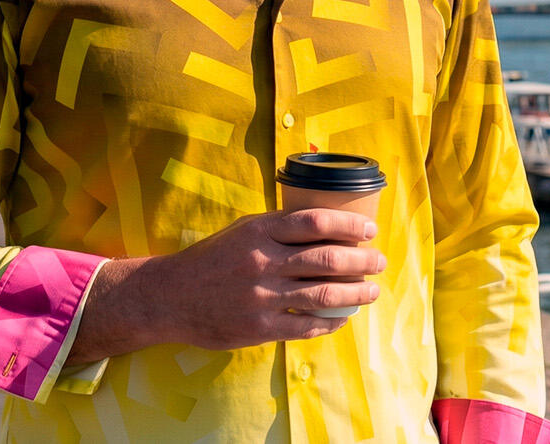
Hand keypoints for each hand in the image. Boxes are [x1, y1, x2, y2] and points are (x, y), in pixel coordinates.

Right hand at [70, 209, 383, 360]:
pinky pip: (305, 325)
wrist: (169, 297)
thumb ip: (279, 228)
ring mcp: (261, 296)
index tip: (370, 230)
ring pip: (322, 295)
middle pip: (326, 259)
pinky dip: (329, 322)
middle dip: (361, 261)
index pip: (315, 222)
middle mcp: (263, 261)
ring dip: (354, 294)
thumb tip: (326, 226)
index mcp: (260, 231)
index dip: (349, 224)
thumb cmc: (211, 260)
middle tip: (380, 262)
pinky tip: (342, 318)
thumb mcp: (242, 231)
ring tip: (371, 292)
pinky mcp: (258, 327)